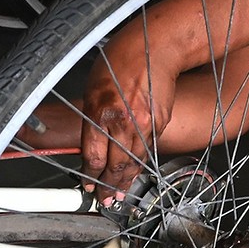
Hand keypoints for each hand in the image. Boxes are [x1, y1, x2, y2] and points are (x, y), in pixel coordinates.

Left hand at [79, 38, 177, 206]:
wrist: (156, 47)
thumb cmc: (121, 59)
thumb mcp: (93, 87)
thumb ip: (91, 117)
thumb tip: (90, 142)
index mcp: (101, 112)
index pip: (94, 156)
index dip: (90, 175)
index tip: (88, 184)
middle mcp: (124, 122)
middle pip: (116, 166)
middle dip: (109, 186)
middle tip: (105, 199)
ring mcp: (145, 124)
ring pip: (134, 162)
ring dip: (126, 181)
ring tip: (120, 195)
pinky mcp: (160, 123)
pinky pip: (148, 149)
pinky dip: (140, 162)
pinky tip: (135, 171)